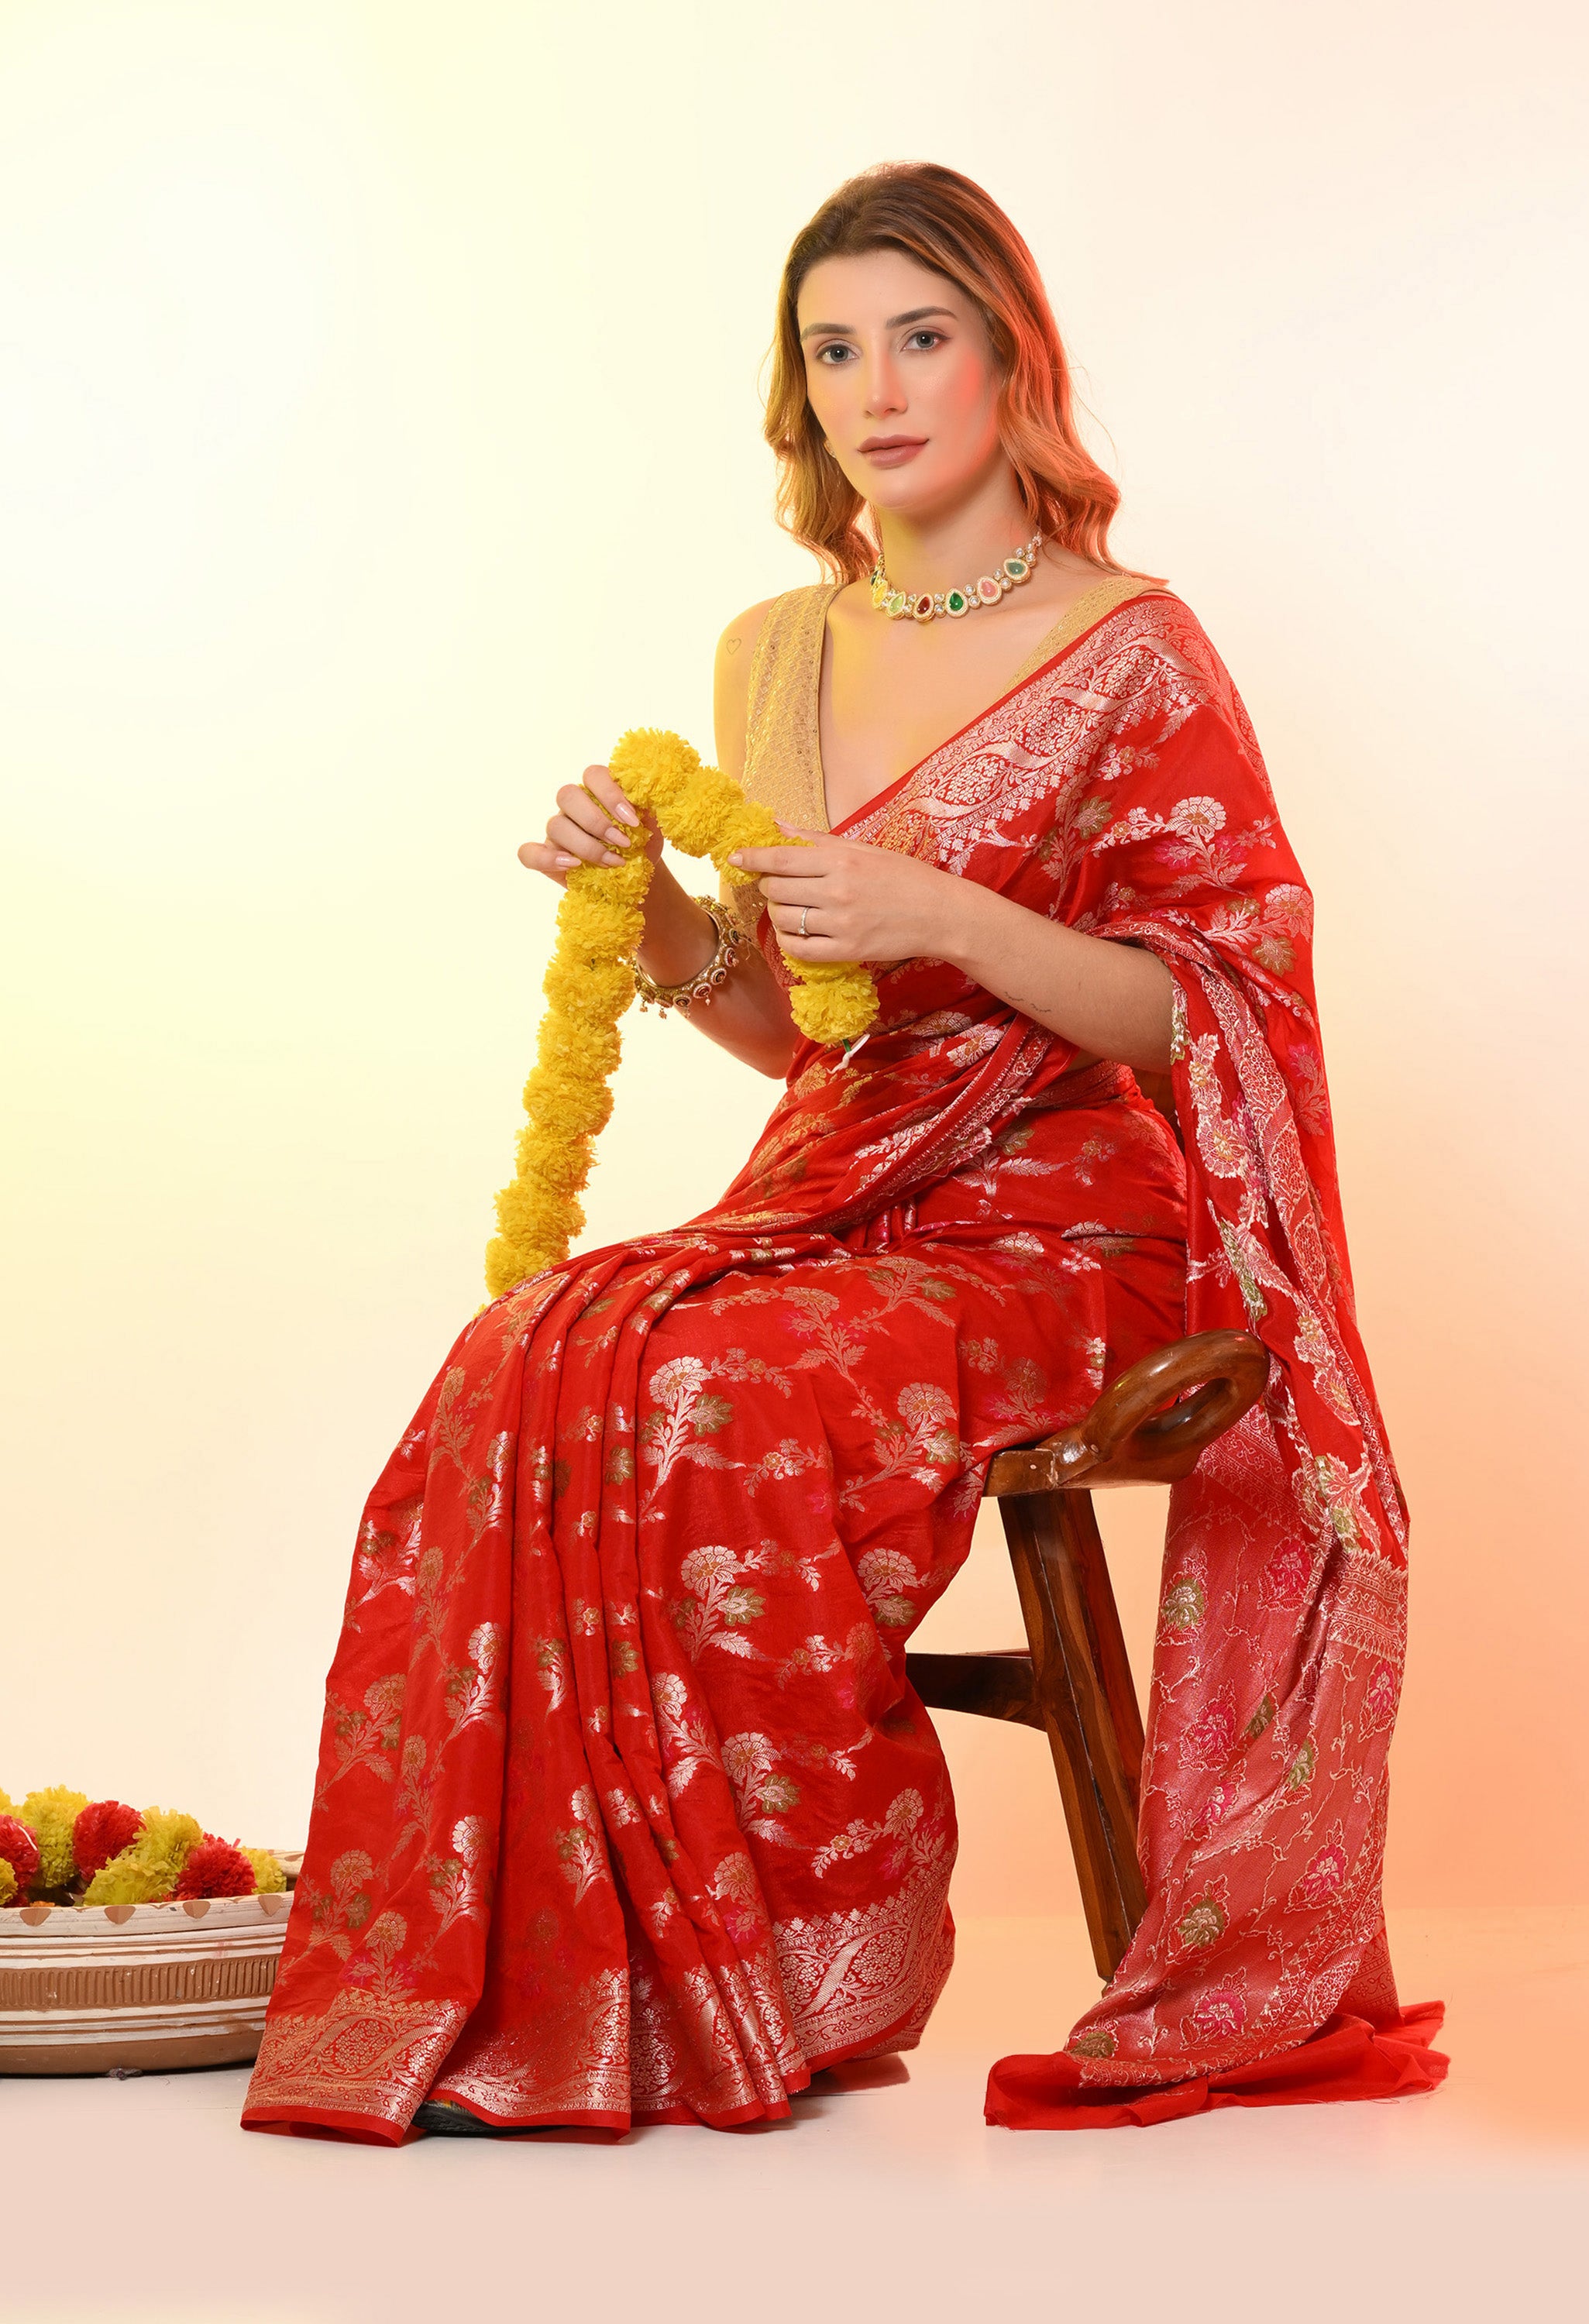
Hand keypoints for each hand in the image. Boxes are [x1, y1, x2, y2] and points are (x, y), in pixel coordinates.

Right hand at [517, 764, 661, 886]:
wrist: (637, 877)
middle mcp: (574, 805)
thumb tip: (651, 792)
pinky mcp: (546, 855)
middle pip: (568, 795)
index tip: (633, 821)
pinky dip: (547, 858)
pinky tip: (572, 865)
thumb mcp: (653, 824)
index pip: (593, 775)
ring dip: (585, 845)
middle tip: (623, 843)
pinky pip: (529, 852)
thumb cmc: (642, 844)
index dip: (610, 794)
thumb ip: (649, 805)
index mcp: (597, 789)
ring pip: (555, 825)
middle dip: (597, 821)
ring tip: (611, 862)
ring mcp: (558, 829)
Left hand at [729, 820, 967, 966]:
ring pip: (783, 919)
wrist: (939, 914)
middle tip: (780, 885)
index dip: (752, 857)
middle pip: (777, 888)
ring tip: (791, 908)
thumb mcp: (862, 849)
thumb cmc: (903, 876)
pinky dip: (788, 941)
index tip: (736, 857)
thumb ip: (816, 840)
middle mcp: (837, 890)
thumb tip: (778, 826)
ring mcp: (841, 923)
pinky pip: (798, 949)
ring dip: (777, 913)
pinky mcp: (846, 950)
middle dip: (770, 885)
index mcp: (840, 859)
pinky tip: (795, 932)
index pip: (781, 857)